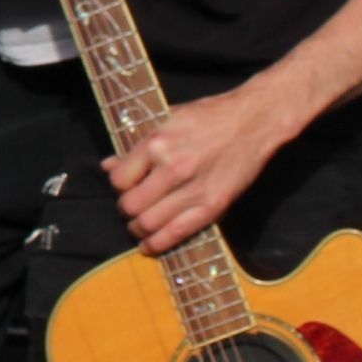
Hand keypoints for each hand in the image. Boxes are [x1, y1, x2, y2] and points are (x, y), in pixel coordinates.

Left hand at [103, 86, 292, 255]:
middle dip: (126, 210)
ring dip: (139, 229)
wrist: (253, 121)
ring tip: (139, 227)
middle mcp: (171, 167)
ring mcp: (193, 189)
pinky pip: (177, 233)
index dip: (118, 186)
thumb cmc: (209, 116)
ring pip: (149, 223)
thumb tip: (109, 165)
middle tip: (131, 208)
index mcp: (157, 142)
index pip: (119, 180)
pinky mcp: (213, 205)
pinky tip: (150, 245)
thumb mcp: (167, 119)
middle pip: (131, 205)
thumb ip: (137, 145)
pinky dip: (158, 244)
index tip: (124, 187)